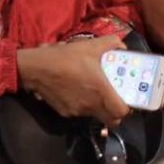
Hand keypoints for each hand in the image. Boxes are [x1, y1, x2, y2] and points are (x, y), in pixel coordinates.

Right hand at [16, 36, 130, 126]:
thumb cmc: (67, 58)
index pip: (121, 113)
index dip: (126, 109)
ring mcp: (77, 111)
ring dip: (98, 107)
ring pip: (94, 115)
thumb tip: (121, 47)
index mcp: (101, 91)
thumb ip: (111, 44)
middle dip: (114, 112)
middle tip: (114, 99)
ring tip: (93, 91)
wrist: (37, 68)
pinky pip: (79, 112)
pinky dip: (82, 105)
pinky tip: (77, 91)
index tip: (126, 100)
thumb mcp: (90, 45)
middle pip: (110, 120)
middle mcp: (91, 105)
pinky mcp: (65, 112)